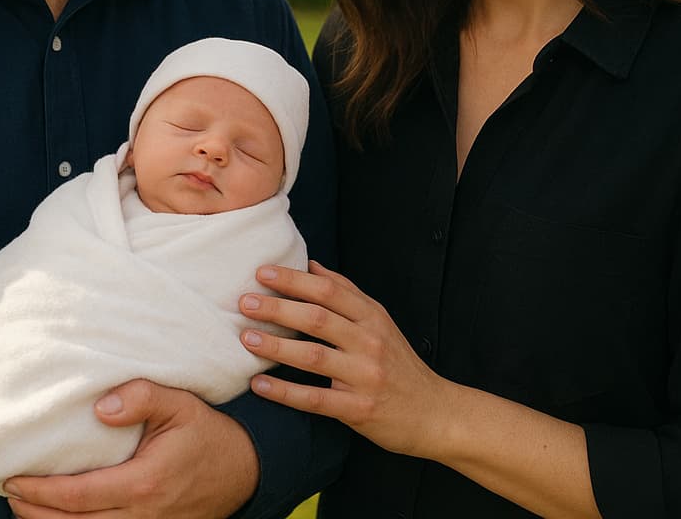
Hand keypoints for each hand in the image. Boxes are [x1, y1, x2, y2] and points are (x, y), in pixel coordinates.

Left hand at [2, 379, 257, 517]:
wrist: (243, 471)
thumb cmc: (207, 434)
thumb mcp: (179, 404)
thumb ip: (141, 397)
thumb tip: (100, 408)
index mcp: (144, 483)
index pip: (76, 496)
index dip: (39, 491)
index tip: (13, 479)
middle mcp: (142, 516)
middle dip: (34, 513)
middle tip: (10, 494)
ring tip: (26, 507)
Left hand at [239, 260, 447, 457]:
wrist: (435, 412)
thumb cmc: (399, 364)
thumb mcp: (380, 322)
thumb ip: (348, 294)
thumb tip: (312, 266)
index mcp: (372, 318)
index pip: (329, 291)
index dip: (294, 280)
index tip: (263, 273)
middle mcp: (370, 342)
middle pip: (318, 318)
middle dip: (278, 308)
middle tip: (245, 302)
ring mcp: (364, 376)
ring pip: (313, 356)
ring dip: (277, 346)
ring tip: (246, 339)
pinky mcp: (358, 408)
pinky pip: (315, 399)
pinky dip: (285, 392)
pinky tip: (259, 385)